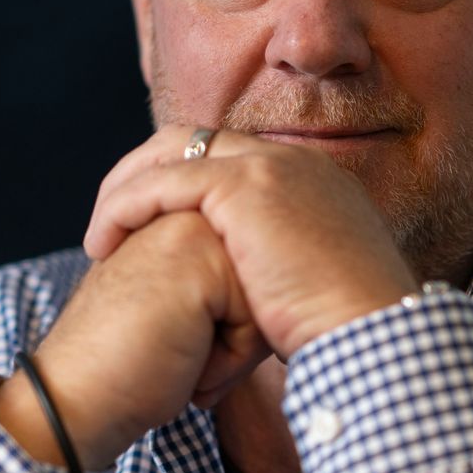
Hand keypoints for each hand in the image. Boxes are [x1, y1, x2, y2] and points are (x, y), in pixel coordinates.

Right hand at [0, 210, 268, 470]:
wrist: (76, 400)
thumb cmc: (130, 367)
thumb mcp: (184, 315)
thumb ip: (221, 284)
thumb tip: (282, 295)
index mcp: (179, 223)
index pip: (251, 279)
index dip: (225, 332)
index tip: (170, 345)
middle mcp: (188, 215)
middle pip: (263, 286)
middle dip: (234, 337)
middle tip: (177, 354)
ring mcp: (193, 229)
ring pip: (266, 301)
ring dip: (232, 350)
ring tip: (180, 360)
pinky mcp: (201, 259)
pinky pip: (258, 319)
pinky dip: (230, 361)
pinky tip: (187, 368)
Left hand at [84, 127, 417, 358]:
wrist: (373, 332)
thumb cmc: (345, 332)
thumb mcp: (311, 286)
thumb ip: (281, 271)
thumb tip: (253, 302)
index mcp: (312, 179)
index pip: (228, 157)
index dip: (179, 184)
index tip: (147, 228)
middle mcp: (293, 160)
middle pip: (195, 140)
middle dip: (143, 172)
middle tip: (111, 222)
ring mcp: (271, 166)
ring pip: (172, 151)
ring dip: (125, 188)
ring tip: (100, 237)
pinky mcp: (246, 185)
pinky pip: (163, 181)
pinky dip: (125, 206)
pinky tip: (104, 242)